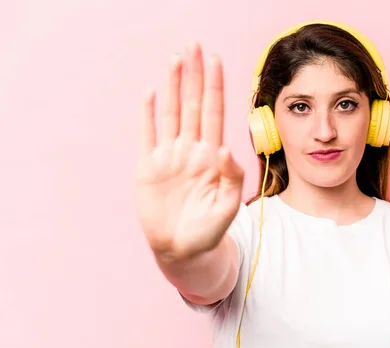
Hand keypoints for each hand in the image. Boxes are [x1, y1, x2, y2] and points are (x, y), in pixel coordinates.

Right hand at [134, 42, 243, 260]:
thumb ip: (231, 178)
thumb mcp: (227, 206)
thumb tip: (225, 149)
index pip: (215, 113)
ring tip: (175, 59)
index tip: (215, 61)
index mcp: (212, 157)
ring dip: (172, 87)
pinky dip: (147, 115)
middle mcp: (191, 150)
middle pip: (193, 105)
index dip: (215, 87)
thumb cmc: (209, 231)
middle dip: (194, 75)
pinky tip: (150, 93)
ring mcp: (170, 157)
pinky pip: (148, 136)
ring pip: (172, 114)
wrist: (183, 250)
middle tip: (193, 45)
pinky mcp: (149, 168)